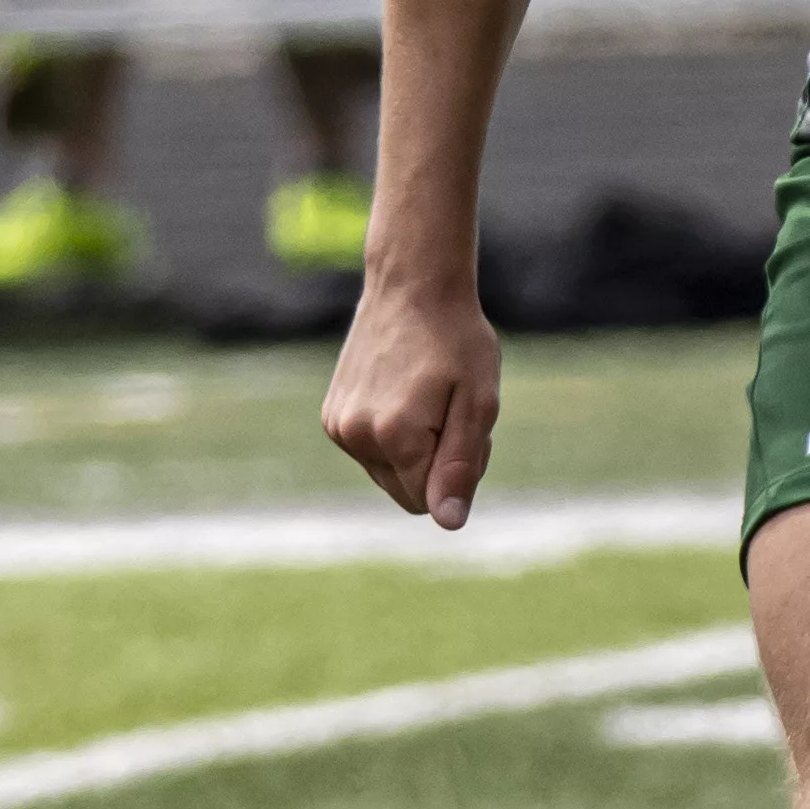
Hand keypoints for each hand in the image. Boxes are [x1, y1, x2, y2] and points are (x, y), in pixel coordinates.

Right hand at [323, 265, 496, 531]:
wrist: (412, 285)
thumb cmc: (457, 341)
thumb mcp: (478, 403)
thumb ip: (461, 467)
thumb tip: (448, 522)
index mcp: (394, 436)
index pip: (428, 501)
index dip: (456, 471)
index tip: (462, 423)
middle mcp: (355, 436)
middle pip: (406, 493)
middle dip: (433, 465)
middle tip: (450, 410)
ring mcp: (337, 426)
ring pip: (387, 474)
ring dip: (414, 450)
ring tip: (428, 398)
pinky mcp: (331, 417)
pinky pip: (370, 452)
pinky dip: (391, 435)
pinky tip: (403, 391)